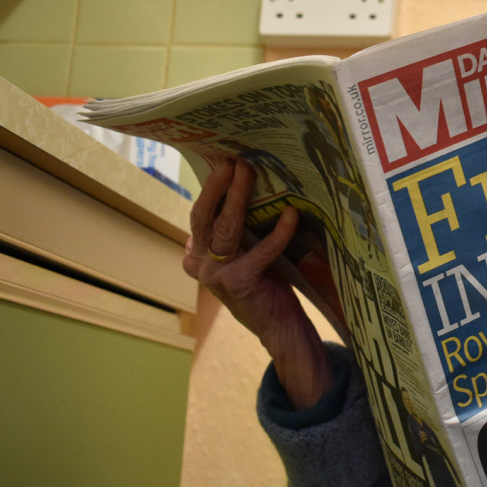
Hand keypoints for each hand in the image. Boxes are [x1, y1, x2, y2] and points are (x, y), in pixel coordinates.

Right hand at [183, 159, 332, 407]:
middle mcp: (198, 264)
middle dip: (218, 185)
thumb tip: (246, 182)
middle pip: (205, 216)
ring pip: (226, 228)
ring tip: (249, 171)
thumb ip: (237, 229)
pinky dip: (278, 232)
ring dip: (239, 197)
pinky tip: (291, 214)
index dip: (211, 186)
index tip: (222, 159)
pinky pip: (260, 250)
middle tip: (231, 159)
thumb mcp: (244, 252)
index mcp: (195, 254)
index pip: (200, 214)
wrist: (278, 328)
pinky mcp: (239, 283)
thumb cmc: (265, 283)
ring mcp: (215, 275)